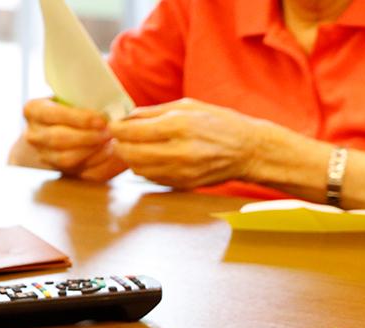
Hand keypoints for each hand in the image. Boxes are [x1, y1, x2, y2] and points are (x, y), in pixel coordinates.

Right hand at [22, 98, 123, 179]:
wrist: (60, 129)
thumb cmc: (71, 109)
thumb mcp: (71, 98)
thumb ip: (85, 99)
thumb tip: (114, 106)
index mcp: (33, 110)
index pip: (53, 114)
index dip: (79, 118)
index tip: (101, 120)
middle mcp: (33, 134)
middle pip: (59, 139)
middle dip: (88, 136)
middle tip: (110, 132)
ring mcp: (43, 154)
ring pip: (68, 158)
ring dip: (93, 150)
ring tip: (111, 141)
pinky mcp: (60, 170)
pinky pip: (78, 170)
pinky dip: (97, 161)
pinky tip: (109, 152)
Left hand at [109, 98, 263, 189]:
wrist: (250, 151)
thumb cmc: (222, 124)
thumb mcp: (189, 106)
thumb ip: (155, 112)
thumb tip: (127, 117)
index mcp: (180, 127)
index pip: (132, 132)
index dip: (116, 128)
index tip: (113, 125)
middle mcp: (180, 152)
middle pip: (131, 153)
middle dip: (119, 144)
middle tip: (119, 138)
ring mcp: (183, 172)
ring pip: (139, 169)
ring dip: (131, 158)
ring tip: (134, 147)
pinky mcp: (185, 184)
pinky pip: (153, 178)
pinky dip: (146, 168)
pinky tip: (151, 158)